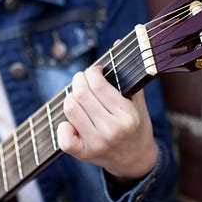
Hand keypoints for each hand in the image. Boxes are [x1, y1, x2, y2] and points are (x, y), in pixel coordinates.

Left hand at [57, 65, 157, 180]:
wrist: (135, 160)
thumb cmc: (136, 126)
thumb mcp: (137, 102)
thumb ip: (126, 74)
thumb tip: (116, 42)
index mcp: (127, 116)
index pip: (98, 85)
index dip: (92, 72)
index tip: (95, 71)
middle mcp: (111, 131)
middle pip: (80, 95)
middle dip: (79, 80)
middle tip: (83, 79)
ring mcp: (96, 143)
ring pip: (70, 109)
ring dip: (71, 97)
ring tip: (79, 97)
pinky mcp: (84, 153)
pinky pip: (63, 137)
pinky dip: (64, 126)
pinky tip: (73, 122)